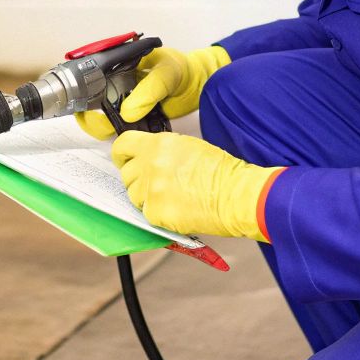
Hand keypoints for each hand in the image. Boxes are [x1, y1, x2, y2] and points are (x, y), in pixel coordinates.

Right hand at [76, 45, 231, 138]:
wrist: (201, 82)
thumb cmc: (183, 68)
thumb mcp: (166, 73)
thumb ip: (148, 91)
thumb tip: (127, 112)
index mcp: (118, 69)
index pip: (91, 83)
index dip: (85, 98)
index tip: (87, 111)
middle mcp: (118, 86)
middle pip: (94, 107)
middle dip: (96, 120)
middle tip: (107, 126)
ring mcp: (127, 104)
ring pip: (108, 121)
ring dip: (113, 129)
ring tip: (128, 130)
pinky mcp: (138, 119)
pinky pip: (126, 130)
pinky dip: (128, 136)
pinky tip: (136, 136)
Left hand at [111, 130, 281, 240]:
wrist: (237, 195)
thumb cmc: (223, 172)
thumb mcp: (189, 147)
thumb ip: (163, 151)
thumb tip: (149, 157)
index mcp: (158, 144)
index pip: (122, 146)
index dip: (123, 155)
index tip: (125, 161)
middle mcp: (150, 165)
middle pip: (127, 174)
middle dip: (139, 179)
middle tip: (158, 183)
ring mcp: (151, 190)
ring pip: (134, 196)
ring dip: (147, 198)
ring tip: (172, 196)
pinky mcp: (156, 212)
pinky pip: (146, 214)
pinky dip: (158, 214)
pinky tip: (177, 209)